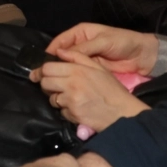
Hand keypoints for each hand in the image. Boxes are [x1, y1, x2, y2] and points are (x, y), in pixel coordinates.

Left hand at [35, 57, 149, 130]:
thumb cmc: (111, 89)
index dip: (43, 70)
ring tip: (70, 98)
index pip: (47, 68)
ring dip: (57, 99)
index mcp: (77, 70)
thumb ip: (77, 56)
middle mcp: (71, 85)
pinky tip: (77, 108)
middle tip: (56, 86)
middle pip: (45, 83)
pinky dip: (67, 111)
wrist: (123, 113)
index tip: (43, 73)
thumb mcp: (98, 67)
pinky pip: (61, 112)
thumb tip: (59, 51)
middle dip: (47, 84)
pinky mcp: (73, 115)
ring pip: (52, 99)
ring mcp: (71, 102)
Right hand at [47, 22, 158, 74]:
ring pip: (68, 65)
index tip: (42, 64)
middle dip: (52, 64)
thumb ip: (84, 48)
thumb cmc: (123, 42)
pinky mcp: (91, 69)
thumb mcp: (104, 42)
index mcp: (81, 33)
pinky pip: (78, 73)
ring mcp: (86, 58)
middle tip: (42, 76)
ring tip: (51, 83)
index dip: (51, 51)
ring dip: (61, 73)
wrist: (142, 56)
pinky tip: (65, 85)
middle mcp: (81, 44)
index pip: (61, 41)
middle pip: (62, 54)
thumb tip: (62, 54)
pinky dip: (71, 78)